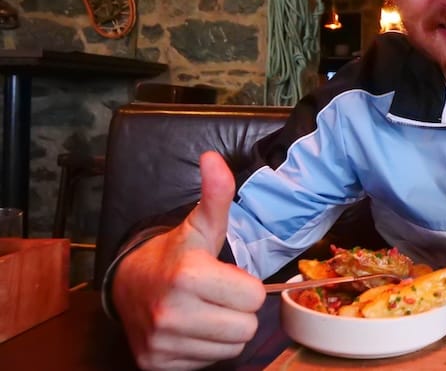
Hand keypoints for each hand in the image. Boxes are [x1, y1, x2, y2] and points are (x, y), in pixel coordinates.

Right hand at [112, 151, 265, 370]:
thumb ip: (215, 196)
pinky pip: (208, 363)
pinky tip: (190, 328)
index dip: (246, 286)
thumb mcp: (199, 226)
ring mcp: (162, 342)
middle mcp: (171, 313)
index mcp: (187, 276)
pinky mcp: (156, 364)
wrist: (127, 285)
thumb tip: (213, 159)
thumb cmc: (174, 255)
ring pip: (231, 348)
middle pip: (246, 327)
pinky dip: (204, 348)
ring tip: (204, 311)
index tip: (226, 277)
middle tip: (218, 295)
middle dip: (238, 311)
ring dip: (224, 331)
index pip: (256, 298)